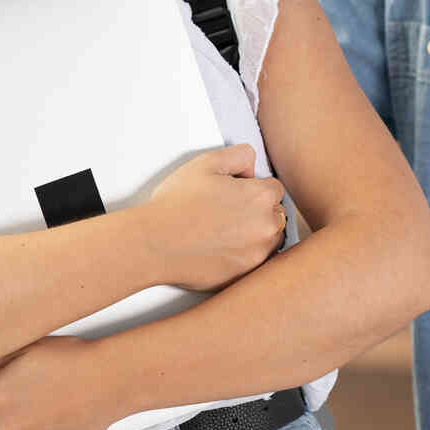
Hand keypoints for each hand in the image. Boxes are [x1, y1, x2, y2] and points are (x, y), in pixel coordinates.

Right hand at [139, 144, 286, 290]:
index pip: (274, 188)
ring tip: (224, 230)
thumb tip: (251, 168)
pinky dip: (245, 255)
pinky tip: (221, 247)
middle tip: (227, 211)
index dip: (253, 186)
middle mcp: (267, 227)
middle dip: (258, 211)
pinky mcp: (245, 275)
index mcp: (261, 197)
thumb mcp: (206, 162)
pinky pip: (256, 262)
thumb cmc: (175, 205)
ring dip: (256, 234)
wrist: (154, 243)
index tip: (235, 192)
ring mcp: (258, 254)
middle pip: (276, 214)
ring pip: (269, 240)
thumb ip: (239, 155)